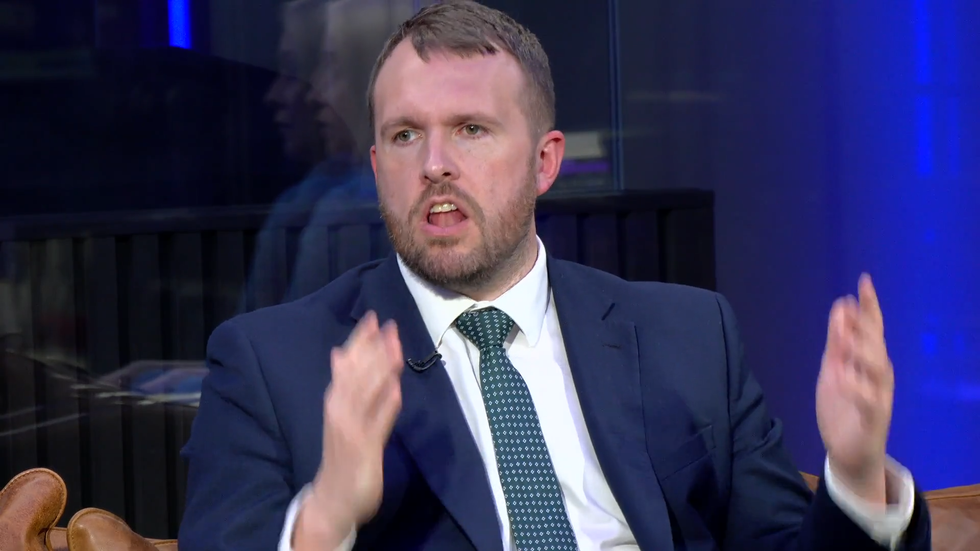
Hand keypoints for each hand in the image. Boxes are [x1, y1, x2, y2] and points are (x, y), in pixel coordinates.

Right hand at [295, 311, 403, 546]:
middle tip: (387, 324)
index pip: (348, 364)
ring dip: (379, 369)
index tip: (373, 318)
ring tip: (394, 346)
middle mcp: (340, 411)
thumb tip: (342, 353)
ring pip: (365, 394)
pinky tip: (396, 388)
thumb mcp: (340, 414)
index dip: (360, 341)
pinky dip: (385, 406)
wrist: (332, 499)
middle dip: (371, 349)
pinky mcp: (364, 449)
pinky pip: (376, 424)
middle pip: (356, 374)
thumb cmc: (342, 453)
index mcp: (336, 401)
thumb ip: (345, 385)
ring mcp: (351, 430)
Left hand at [816, 274, 893, 502]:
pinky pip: (869, 402)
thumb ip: (838, 340)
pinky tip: (845, 376)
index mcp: (869, 360)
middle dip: (868, 324)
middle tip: (855, 304)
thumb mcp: (834, 368)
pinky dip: (858, 388)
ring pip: (878, 369)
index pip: (872, 327)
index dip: (869, 305)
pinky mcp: (873, 419)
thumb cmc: (843, 405)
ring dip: (864, 351)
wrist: (848, 451)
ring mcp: (878, 396)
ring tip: (848, 336)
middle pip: (877, 344)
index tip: (864, 281)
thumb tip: (842, 305)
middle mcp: (878, 375)